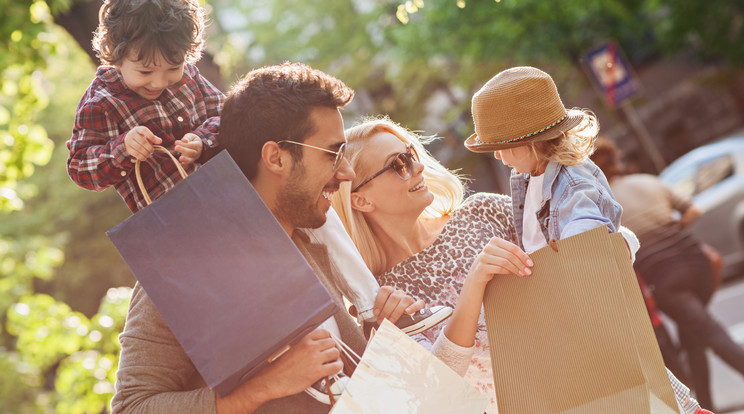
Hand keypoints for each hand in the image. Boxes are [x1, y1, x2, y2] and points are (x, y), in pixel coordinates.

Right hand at [124, 126, 161, 160]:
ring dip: (146, 153)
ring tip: (149, 154)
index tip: (158, 142)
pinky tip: (145, 158)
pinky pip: (135, 153)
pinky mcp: (127, 148)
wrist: (128, 140)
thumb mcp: (146, 135)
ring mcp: (128, 141)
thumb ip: (154, 138)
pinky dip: (141, 157)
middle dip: (149, 148)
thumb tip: (160, 141)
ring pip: (139, 148)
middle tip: (152, 151)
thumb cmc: (141, 137)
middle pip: (142, 141)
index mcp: (138, 129)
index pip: (144, 130)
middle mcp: (132, 134)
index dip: (152, 136)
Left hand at [174, 133, 202, 165]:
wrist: (197, 145)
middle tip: (176, 147)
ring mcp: (194, 158)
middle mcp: (197, 152)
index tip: (176, 142)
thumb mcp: (191, 136)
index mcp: (198, 145)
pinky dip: (184, 165)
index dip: (184, 144)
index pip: (192, 145)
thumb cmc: (192, 140)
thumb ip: (187, 138)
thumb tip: (184, 140)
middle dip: (183, 150)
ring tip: (180, 158)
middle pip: (191, 152)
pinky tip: (180, 165)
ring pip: (191, 159)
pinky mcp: (190, 161)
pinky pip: (188, 164)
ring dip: (185, 159)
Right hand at [216, 328, 341, 412]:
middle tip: (329, 355)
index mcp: (303, 339)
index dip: (328, 339)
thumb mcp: (290, 347)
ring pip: (335, 353)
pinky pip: (335, 366)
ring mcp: (314, 359)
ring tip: (330, 362)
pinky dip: (337, 367)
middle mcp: (310, 347)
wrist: (272, 380)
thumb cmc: (279, 366)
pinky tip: (333, 369)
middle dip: (332, 348)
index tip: (327, 344)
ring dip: (335, 358)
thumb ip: (303, 344)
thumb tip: (314, 343)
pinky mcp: (317, 372)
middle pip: (332, 342)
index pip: (325, 333)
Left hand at [373, 286, 423, 324]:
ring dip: (396, 312)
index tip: (375, 313)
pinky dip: (413, 307)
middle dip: (386, 311)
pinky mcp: (419, 305)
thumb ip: (379, 313)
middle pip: (394, 297)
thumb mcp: (383, 314)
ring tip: (390, 321)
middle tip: (381, 321)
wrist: (405, 322)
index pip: (385, 290)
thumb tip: (372, 319)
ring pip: (405, 300)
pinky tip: (407, 312)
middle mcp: (400, 294)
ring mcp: (410, 299)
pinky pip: (419, 303)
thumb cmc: (391, 318)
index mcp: (390, 293)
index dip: (379, 301)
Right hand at [467, 237, 532, 284]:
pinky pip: (499, 269)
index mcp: (494, 241)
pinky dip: (507, 272)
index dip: (523, 256)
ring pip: (505, 262)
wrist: (477, 274)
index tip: (531, 264)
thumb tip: (529, 254)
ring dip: (516, 269)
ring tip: (523, 274)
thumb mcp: (503, 256)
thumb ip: (514, 254)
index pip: (513, 247)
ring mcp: (483, 257)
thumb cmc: (493, 263)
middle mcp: (488, 247)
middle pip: (510, 255)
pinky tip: (512, 274)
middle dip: (521, 264)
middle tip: (528, 271)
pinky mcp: (481, 267)